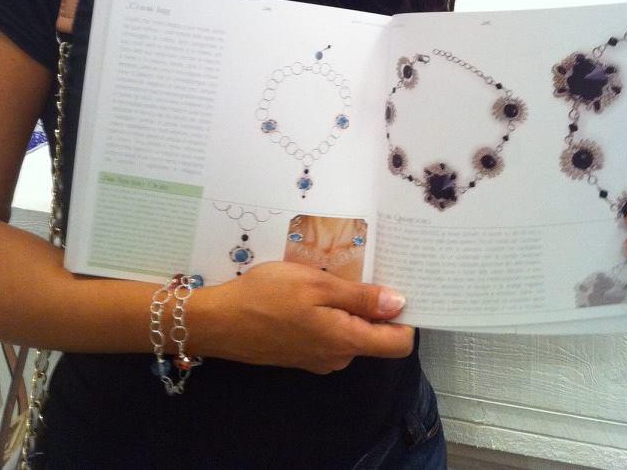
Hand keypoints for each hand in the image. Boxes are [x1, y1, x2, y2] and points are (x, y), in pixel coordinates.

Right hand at [198, 260, 413, 373]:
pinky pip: (329, 334)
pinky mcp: (301, 354)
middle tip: (360, 268)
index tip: (402, 286)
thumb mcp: (317, 285)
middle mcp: (337, 357)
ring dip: (346, 306)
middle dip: (372, 304)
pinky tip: (309, 292)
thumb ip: (360, 297)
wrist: (220, 321)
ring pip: (349, 331)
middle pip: (375, 335)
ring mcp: (318, 359)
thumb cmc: (268, 296)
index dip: (406, 317)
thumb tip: (399, 304)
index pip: (399, 343)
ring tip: (328, 275)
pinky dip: (327, 314)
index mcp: (346, 341)